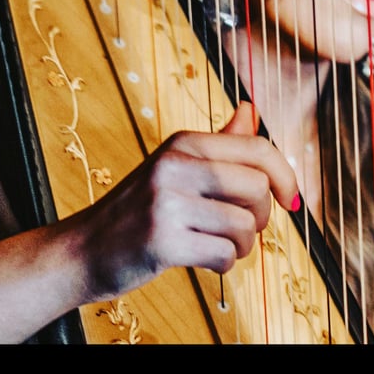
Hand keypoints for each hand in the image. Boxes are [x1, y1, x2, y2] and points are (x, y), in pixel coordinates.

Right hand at [72, 101, 298, 301]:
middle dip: (261, 216)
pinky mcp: (161, 241)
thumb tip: (250, 109)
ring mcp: (166, 203)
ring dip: (242, 246)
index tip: (291, 199)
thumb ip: (219, 142)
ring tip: (221, 245)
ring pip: (244, 225)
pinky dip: (224, 264)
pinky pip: (224, 255)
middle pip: (258, 188)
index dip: (286, 175)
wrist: (83, 249)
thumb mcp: (176, 165)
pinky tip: (205, 261)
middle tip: (241, 227)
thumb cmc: (140, 208)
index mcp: (184, 142)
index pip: (258, 149)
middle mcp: (175, 165)